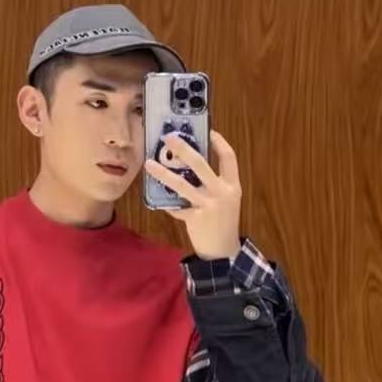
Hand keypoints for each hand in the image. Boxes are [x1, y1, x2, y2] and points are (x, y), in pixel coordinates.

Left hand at [143, 129, 242, 259]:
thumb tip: (189, 164)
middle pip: (200, 164)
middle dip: (182, 148)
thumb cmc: (223, 222)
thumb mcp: (226, 200)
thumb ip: (213, 183)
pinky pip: (175, 206)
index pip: (229, 156)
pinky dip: (166, 203)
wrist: (223, 251)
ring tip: (149, 163)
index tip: (207, 130)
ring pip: (181, 184)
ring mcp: (208, 205)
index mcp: (232, 185)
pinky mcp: (195, 218)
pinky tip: (156, 199)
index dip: (218, 141)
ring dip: (163, 173)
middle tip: (168, 137)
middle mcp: (222, 192)